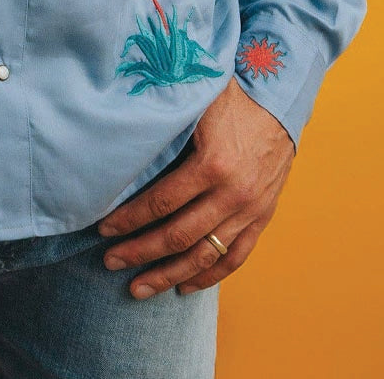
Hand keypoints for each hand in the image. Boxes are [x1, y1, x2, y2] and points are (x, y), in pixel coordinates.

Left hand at [95, 77, 294, 297]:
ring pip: (205, 256)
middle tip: (110, 261)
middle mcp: (233, 194)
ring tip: (139, 288)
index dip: (129, 218)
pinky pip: (236, 257)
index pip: (161, 202)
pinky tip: (184, 287)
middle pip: (179, 236)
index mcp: (213, 164)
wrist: (281, 98)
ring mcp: (251, 210)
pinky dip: (209, 276)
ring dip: (169, 275)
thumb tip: (119, 137)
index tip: (102, 228)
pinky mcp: (263, 216)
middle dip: (140, 252)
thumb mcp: (195, 103)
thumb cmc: (231, 95)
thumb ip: (164, 124)